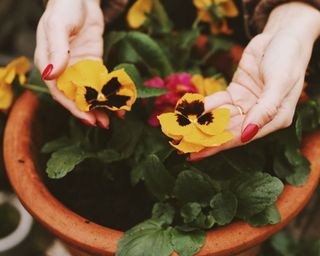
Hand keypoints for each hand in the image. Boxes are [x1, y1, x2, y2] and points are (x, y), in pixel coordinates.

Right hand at [34, 0, 109, 127]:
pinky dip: (108, 92)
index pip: (59, 91)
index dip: (73, 107)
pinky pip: (100, 81)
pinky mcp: (93, 63)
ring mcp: (79, 67)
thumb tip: (51, 74)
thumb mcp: (58, 25)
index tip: (88, 118)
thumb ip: (56, 49)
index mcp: (48, 63)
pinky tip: (118, 101)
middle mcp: (63, 69)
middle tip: (104, 124)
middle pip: (75, 95)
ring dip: (100, 105)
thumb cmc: (65, 7)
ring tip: (114, 117)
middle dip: (89, 111)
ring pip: (89, 91)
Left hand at [190, 2, 319, 160]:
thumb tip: (246, 134)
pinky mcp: (236, 92)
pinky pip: (218, 101)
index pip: (240, 137)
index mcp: (273, 119)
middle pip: (227, 131)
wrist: (281, 35)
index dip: (217, 146)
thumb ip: (265, 110)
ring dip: (200, 123)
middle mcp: (258, 116)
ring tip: (179, 131)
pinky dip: (204, 106)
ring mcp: (246, 104)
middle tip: (180, 145)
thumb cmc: (287, 59)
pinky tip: (189, 110)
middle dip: (203, 138)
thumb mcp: (279, 83)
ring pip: (219, 117)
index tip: (195, 155)